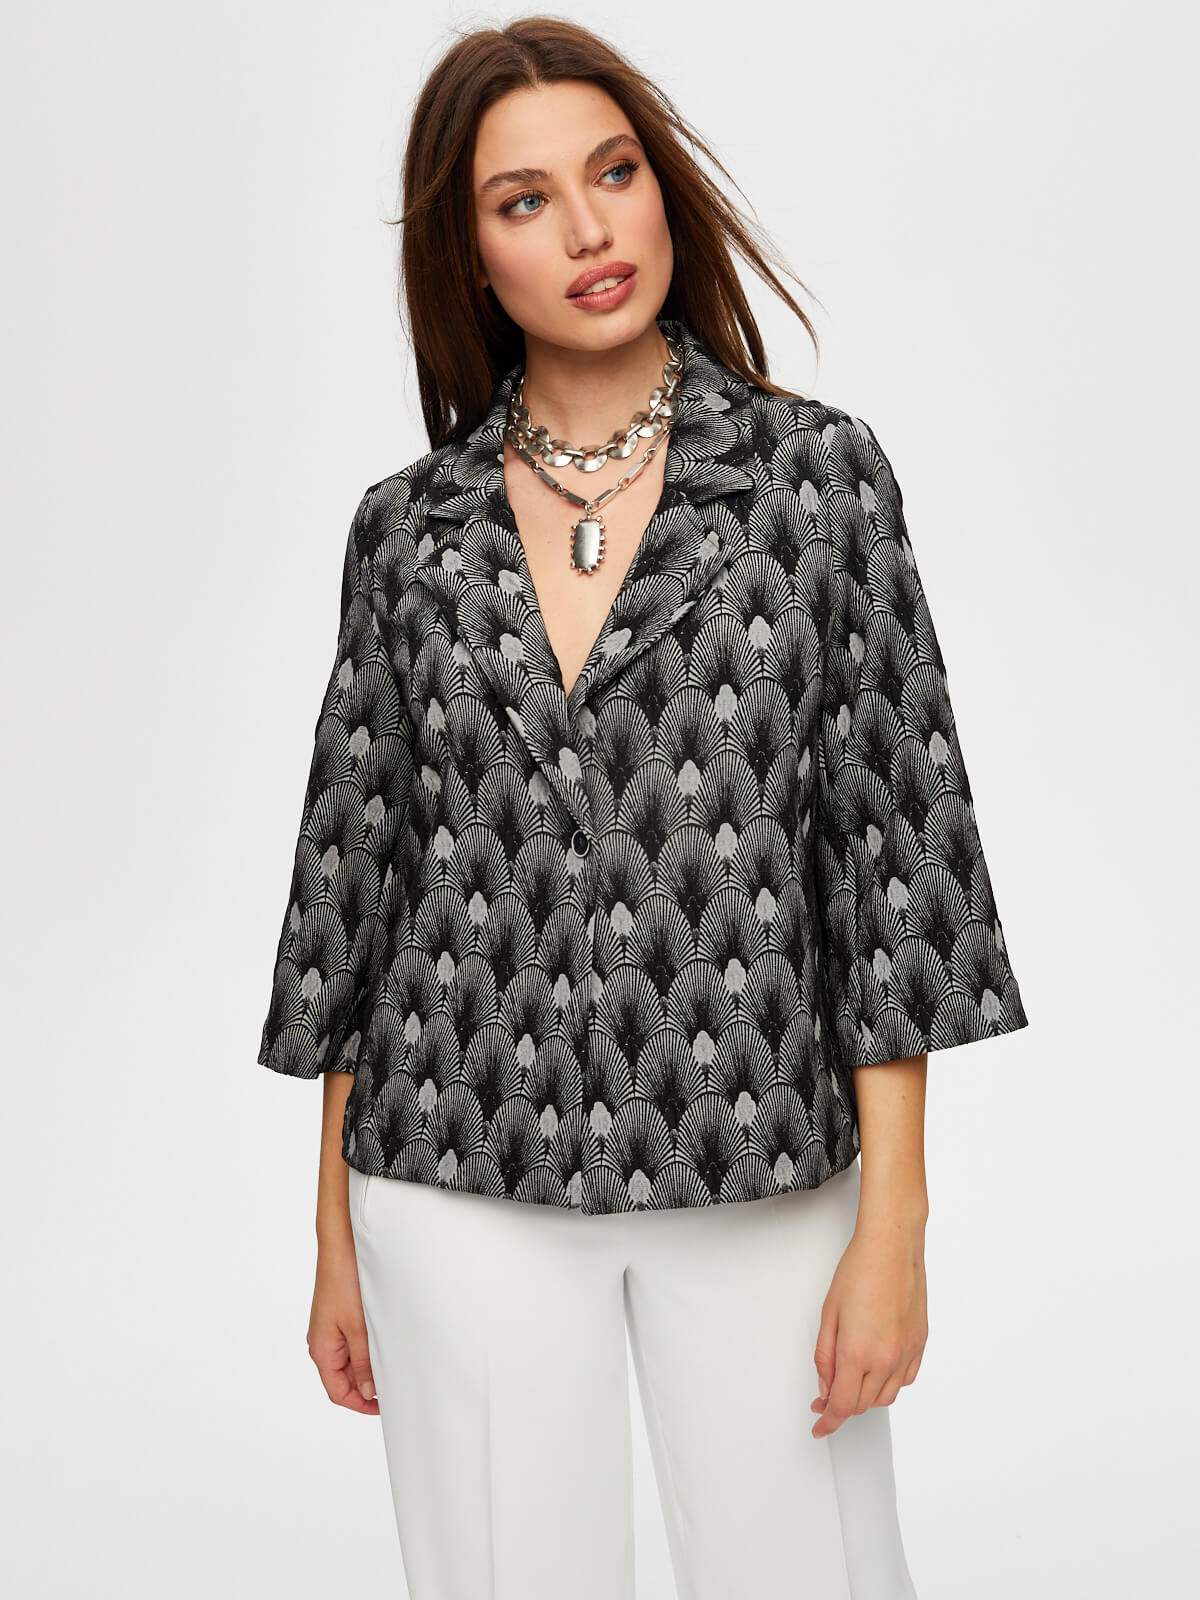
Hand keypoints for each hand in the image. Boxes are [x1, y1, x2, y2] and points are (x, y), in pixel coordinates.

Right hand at [306, 1239, 378, 1413]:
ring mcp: (330, 1329)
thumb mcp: (358, 1327)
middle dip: (367, 1385)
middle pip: (344, 1379)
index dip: (360, 1404)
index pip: (338, 1392)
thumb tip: (367, 1391)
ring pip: (350, 1360)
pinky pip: (352, 1342)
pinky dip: (367, 1348)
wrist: (340, 1244)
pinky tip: (384, 1341)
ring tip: (392, 1363)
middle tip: (394, 1385)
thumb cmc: (344, 1280)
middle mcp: (322, 1342)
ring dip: (369, 1365)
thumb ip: (363, 1362)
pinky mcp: (339, 1316)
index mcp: (321, 1350)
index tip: (384, 1407)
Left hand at [810, 1213, 927, 1438]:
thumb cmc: (859, 1270)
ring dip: (865, 1397)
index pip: (841, 1406)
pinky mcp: (920, 1344)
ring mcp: (906, 1353)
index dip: (828, 1423)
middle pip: (861, 1405)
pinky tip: (877, 1370)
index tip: (819, 1427)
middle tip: (824, 1395)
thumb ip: (824, 1356)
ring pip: (885, 1397)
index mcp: (856, 1353)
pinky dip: (889, 1384)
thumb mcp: (828, 1313)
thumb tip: (825, 1385)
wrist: (892, 1246)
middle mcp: (885, 1359)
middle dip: (841, 1407)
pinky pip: (905, 1379)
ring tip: (850, 1380)